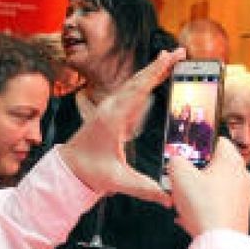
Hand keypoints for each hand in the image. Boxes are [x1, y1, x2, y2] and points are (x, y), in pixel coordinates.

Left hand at [59, 48, 185, 205]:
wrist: (69, 167)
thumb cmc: (89, 171)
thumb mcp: (117, 181)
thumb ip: (144, 188)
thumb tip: (168, 197)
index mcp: (114, 119)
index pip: (139, 90)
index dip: (155, 73)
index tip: (169, 58)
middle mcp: (112, 108)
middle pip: (139, 80)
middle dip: (160, 64)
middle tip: (180, 51)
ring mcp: (111, 107)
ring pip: (135, 83)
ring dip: (153, 69)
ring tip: (171, 57)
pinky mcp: (113, 111)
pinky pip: (132, 91)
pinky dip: (146, 80)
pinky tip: (156, 75)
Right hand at [168, 138, 249, 236]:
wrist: (220, 242)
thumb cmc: (203, 206)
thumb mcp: (179, 175)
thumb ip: (176, 161)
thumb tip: (177, 161)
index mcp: (231, 160)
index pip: (218, 141)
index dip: (199, 146)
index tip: (188, 156)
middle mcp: (243, 175)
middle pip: (216, 166)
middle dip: (197, 173)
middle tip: (182, 182)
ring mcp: (244, 195)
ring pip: (217, 187)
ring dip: (200, 192)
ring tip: (184, 203)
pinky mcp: (241, 213)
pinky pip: (221, 204)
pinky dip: (207, 208)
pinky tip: (192, 218)